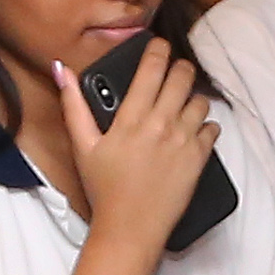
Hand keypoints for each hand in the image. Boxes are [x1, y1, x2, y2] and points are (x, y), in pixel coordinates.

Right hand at [54, 42, 218, 246]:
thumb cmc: (105, 189)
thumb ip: (74, 105)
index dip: (158, 50)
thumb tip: (63, 70)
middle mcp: (162, 124)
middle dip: (180, 68)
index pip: (152, 68)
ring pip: (200, 101)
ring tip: (182, 105)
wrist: (130, 228)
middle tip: (175, 71)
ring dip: (193, 98)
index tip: (159, 46)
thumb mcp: (83, 146)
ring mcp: (183, 141)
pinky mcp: (199, 159)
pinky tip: (193, 131)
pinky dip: (205, 126)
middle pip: (182, 77)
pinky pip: (212, 129)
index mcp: (132, 117)